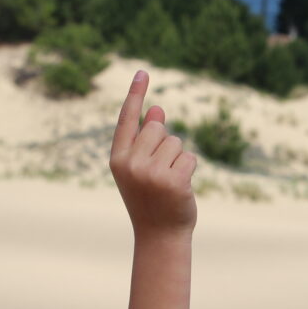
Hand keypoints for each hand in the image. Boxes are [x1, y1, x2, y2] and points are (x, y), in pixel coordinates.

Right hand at [110, 70, 197, 238]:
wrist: (159, 236)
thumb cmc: (150, 199)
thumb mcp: (142, 168)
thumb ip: (146, 140)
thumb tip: (158, 110)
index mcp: (118, 159)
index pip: (128, 120)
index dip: (136, 95)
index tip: (142, 72)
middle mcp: (131, 163)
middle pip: (157, 128)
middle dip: (164, 144)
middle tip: (159, 173)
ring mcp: (151, 172)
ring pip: (176, 142)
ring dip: (178, 158)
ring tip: (168, 182)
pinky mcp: (173, 180)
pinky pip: (189, 157)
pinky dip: (189, 169)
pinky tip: (180, 188)